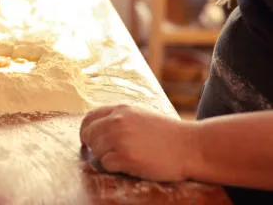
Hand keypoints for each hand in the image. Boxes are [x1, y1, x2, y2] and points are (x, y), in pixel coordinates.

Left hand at [79, 105, 198, 181]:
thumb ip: (120, 117)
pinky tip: (128, 165)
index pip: (89, 118)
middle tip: (105, 154)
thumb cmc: (168, 133)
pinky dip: (113, 167)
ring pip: (96, 151)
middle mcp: (117, 121)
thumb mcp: (141, 115)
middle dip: (93, 146)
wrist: (191, 146)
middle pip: (89, 135)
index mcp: (121, 109)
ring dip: (105, 158)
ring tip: (123, 158)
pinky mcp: (125, 157)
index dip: (86, 130)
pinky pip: (106, 164)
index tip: (89, 140)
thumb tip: (100, 126)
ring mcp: (120, 139)